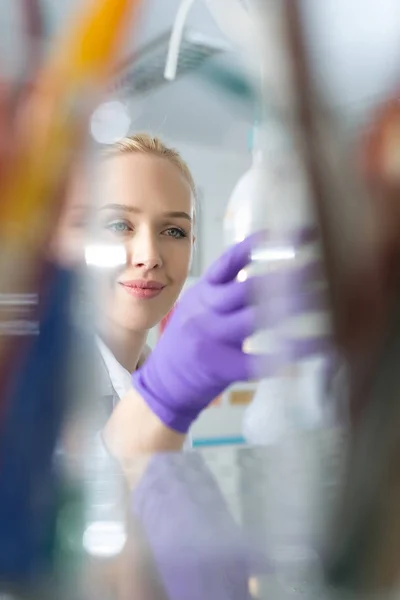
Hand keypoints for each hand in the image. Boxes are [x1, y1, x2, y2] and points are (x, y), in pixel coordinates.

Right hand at [132, 231, 326, 432]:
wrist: (163, 383)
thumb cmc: (187, 342)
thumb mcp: (197, 308)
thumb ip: (224, 291)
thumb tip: (267, 274)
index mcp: (203, 294)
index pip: (229, 262)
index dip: (256, 246)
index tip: (284, 236)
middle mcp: (206, 312)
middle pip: (248, 288)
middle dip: (285, 277)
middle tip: (318, 268)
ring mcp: (212, 339)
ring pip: (255, 318)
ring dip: (291, 308)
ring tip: (322, 299)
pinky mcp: (221, 367)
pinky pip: (260, 359)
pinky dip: (290, 352)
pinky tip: (315, 346)